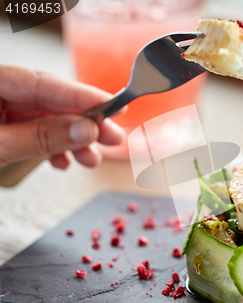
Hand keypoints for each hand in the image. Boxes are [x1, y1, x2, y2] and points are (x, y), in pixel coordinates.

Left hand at [0, 64, 125, 169]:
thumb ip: (40, 136)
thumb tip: (84, 130)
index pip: (43, 82)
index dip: (82, 95)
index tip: (113, 105)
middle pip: (48, 102)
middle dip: (83, 122)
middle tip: (112, 135)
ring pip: (44, 121)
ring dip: (72, 141)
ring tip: (92, 157)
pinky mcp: (0, 132)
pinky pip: (31, 135)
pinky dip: (51, 149)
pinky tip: (64, 161)